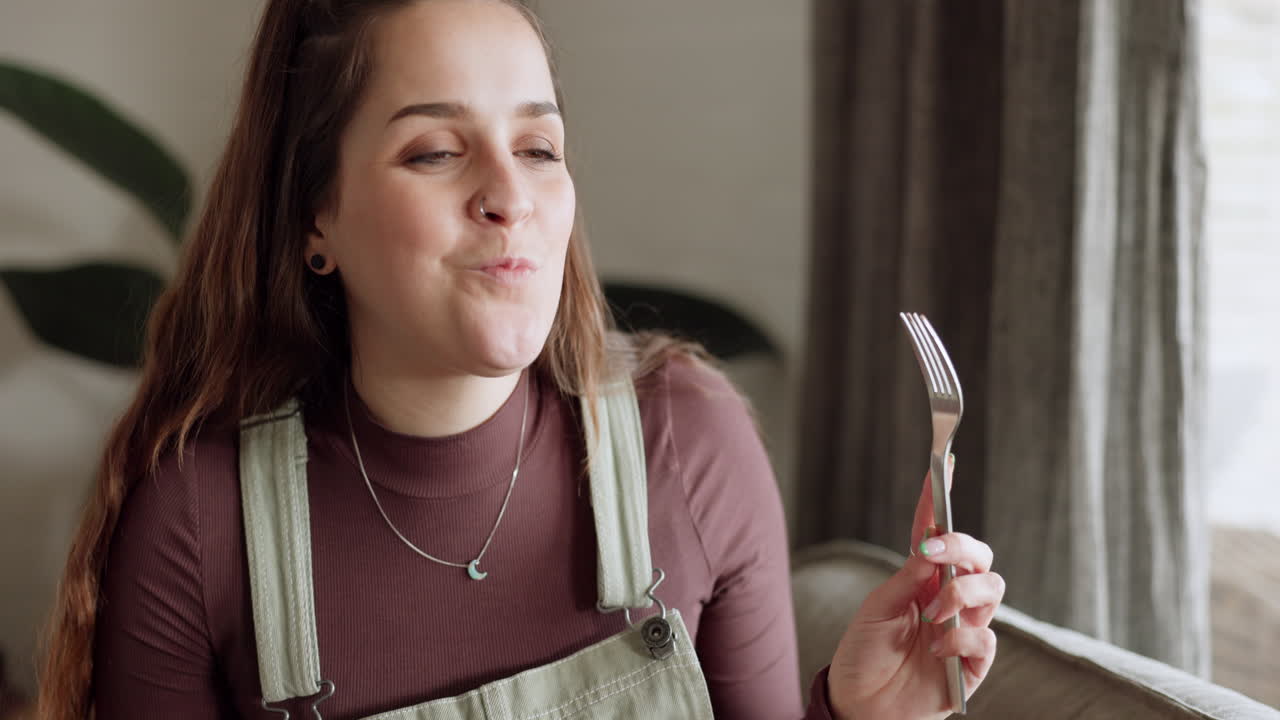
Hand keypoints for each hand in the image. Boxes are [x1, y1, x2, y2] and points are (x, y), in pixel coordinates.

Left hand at [826, 457, 1004, 719]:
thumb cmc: (863, 656)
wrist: (860, 706)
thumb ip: (907, 578)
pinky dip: (962, 640)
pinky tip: (936, 649)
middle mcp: (948, 600)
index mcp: (921, 580)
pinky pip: (987, 641)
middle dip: (964, 547)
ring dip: (962, 594)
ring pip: (991, 590)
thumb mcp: (876, 609)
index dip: (941, 499)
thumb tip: (931, 546)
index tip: (943, 464)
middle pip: (979, 557)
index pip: (937, 534)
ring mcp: (963, 630)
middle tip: (936, 554)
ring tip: (933, 615)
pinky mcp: (972, 665)